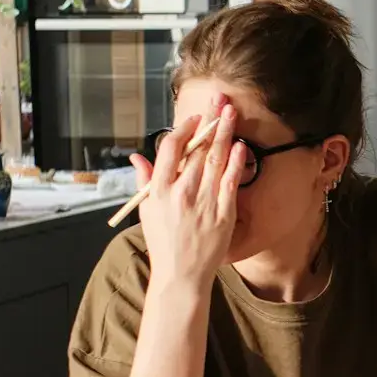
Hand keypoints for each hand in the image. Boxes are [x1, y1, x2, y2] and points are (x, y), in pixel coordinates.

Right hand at [134, 97, 249, 291]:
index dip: (184, 130)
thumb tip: (137, 157)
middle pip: (197, 150)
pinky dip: (236, 162)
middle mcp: (182, 193)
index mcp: (160, 191)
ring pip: (216, 160)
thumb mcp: (146, 211)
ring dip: (224, 133)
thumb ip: (144, 181)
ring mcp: (204, 203)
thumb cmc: (163, 242)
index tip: (194, 119)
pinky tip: (240, 146)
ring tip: (231, 113)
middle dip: (210, 122)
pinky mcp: (224, 214)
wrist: (182, 274)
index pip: (171, 149)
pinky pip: (230, 182)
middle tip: (221, 102)